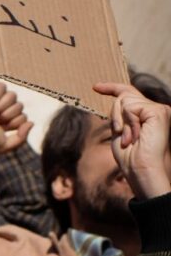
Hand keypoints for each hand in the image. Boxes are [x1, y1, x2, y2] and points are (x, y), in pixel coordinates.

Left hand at [97, 82, 170, 200]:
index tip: (96, 87)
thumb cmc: (129, 156)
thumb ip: (119, 115)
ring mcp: (159, 109)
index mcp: (146, 113)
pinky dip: (127, 123)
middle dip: (115, 117)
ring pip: (124, 101)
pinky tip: (135, 135)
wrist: (141, 168)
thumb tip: (116, 99)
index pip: (129, 94)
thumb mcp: (120, 131)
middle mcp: (155, 109)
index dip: (111, 88)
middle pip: (123, 97)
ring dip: (121, 122)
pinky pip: (130, 108)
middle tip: (123, 137)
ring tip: (130, 138)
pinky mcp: (158, 111)